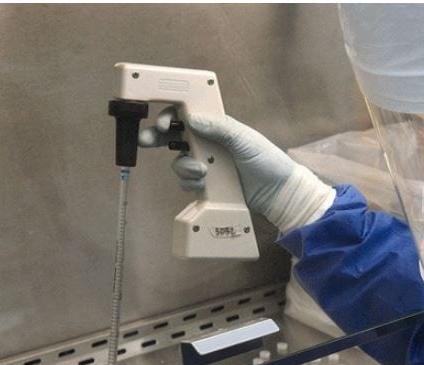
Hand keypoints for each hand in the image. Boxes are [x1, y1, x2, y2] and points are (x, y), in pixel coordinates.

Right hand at [139, 107, 295, 214]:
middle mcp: (207, 143)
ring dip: (184, 166)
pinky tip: (204, 184)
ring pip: (178, 162)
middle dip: (156, 137)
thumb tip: (192, 118)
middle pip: (172, 136)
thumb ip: (219, 128)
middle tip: (146, 141)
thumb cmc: (266, 160)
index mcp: (215, 126)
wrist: (277, 193)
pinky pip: (186, 182)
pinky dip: (191, 183)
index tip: (163, 123)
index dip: (169, 115)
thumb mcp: (244, 140)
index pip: (185, 114)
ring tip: (202, 172)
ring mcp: (205, 164)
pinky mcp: (206, 184)